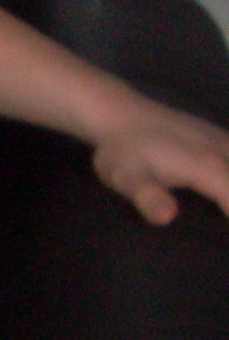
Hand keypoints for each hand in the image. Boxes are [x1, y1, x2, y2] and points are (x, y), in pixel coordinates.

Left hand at [90, 99, 228, 223]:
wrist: (120, 115)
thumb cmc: (122, 152)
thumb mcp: (125, 178)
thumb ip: (147, 198)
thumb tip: (168, 218)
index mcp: (208, 168)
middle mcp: (226, 153)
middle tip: (222, 224)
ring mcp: (227, 142)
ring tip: (223, 212)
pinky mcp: (223, 138)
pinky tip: (224, 190)